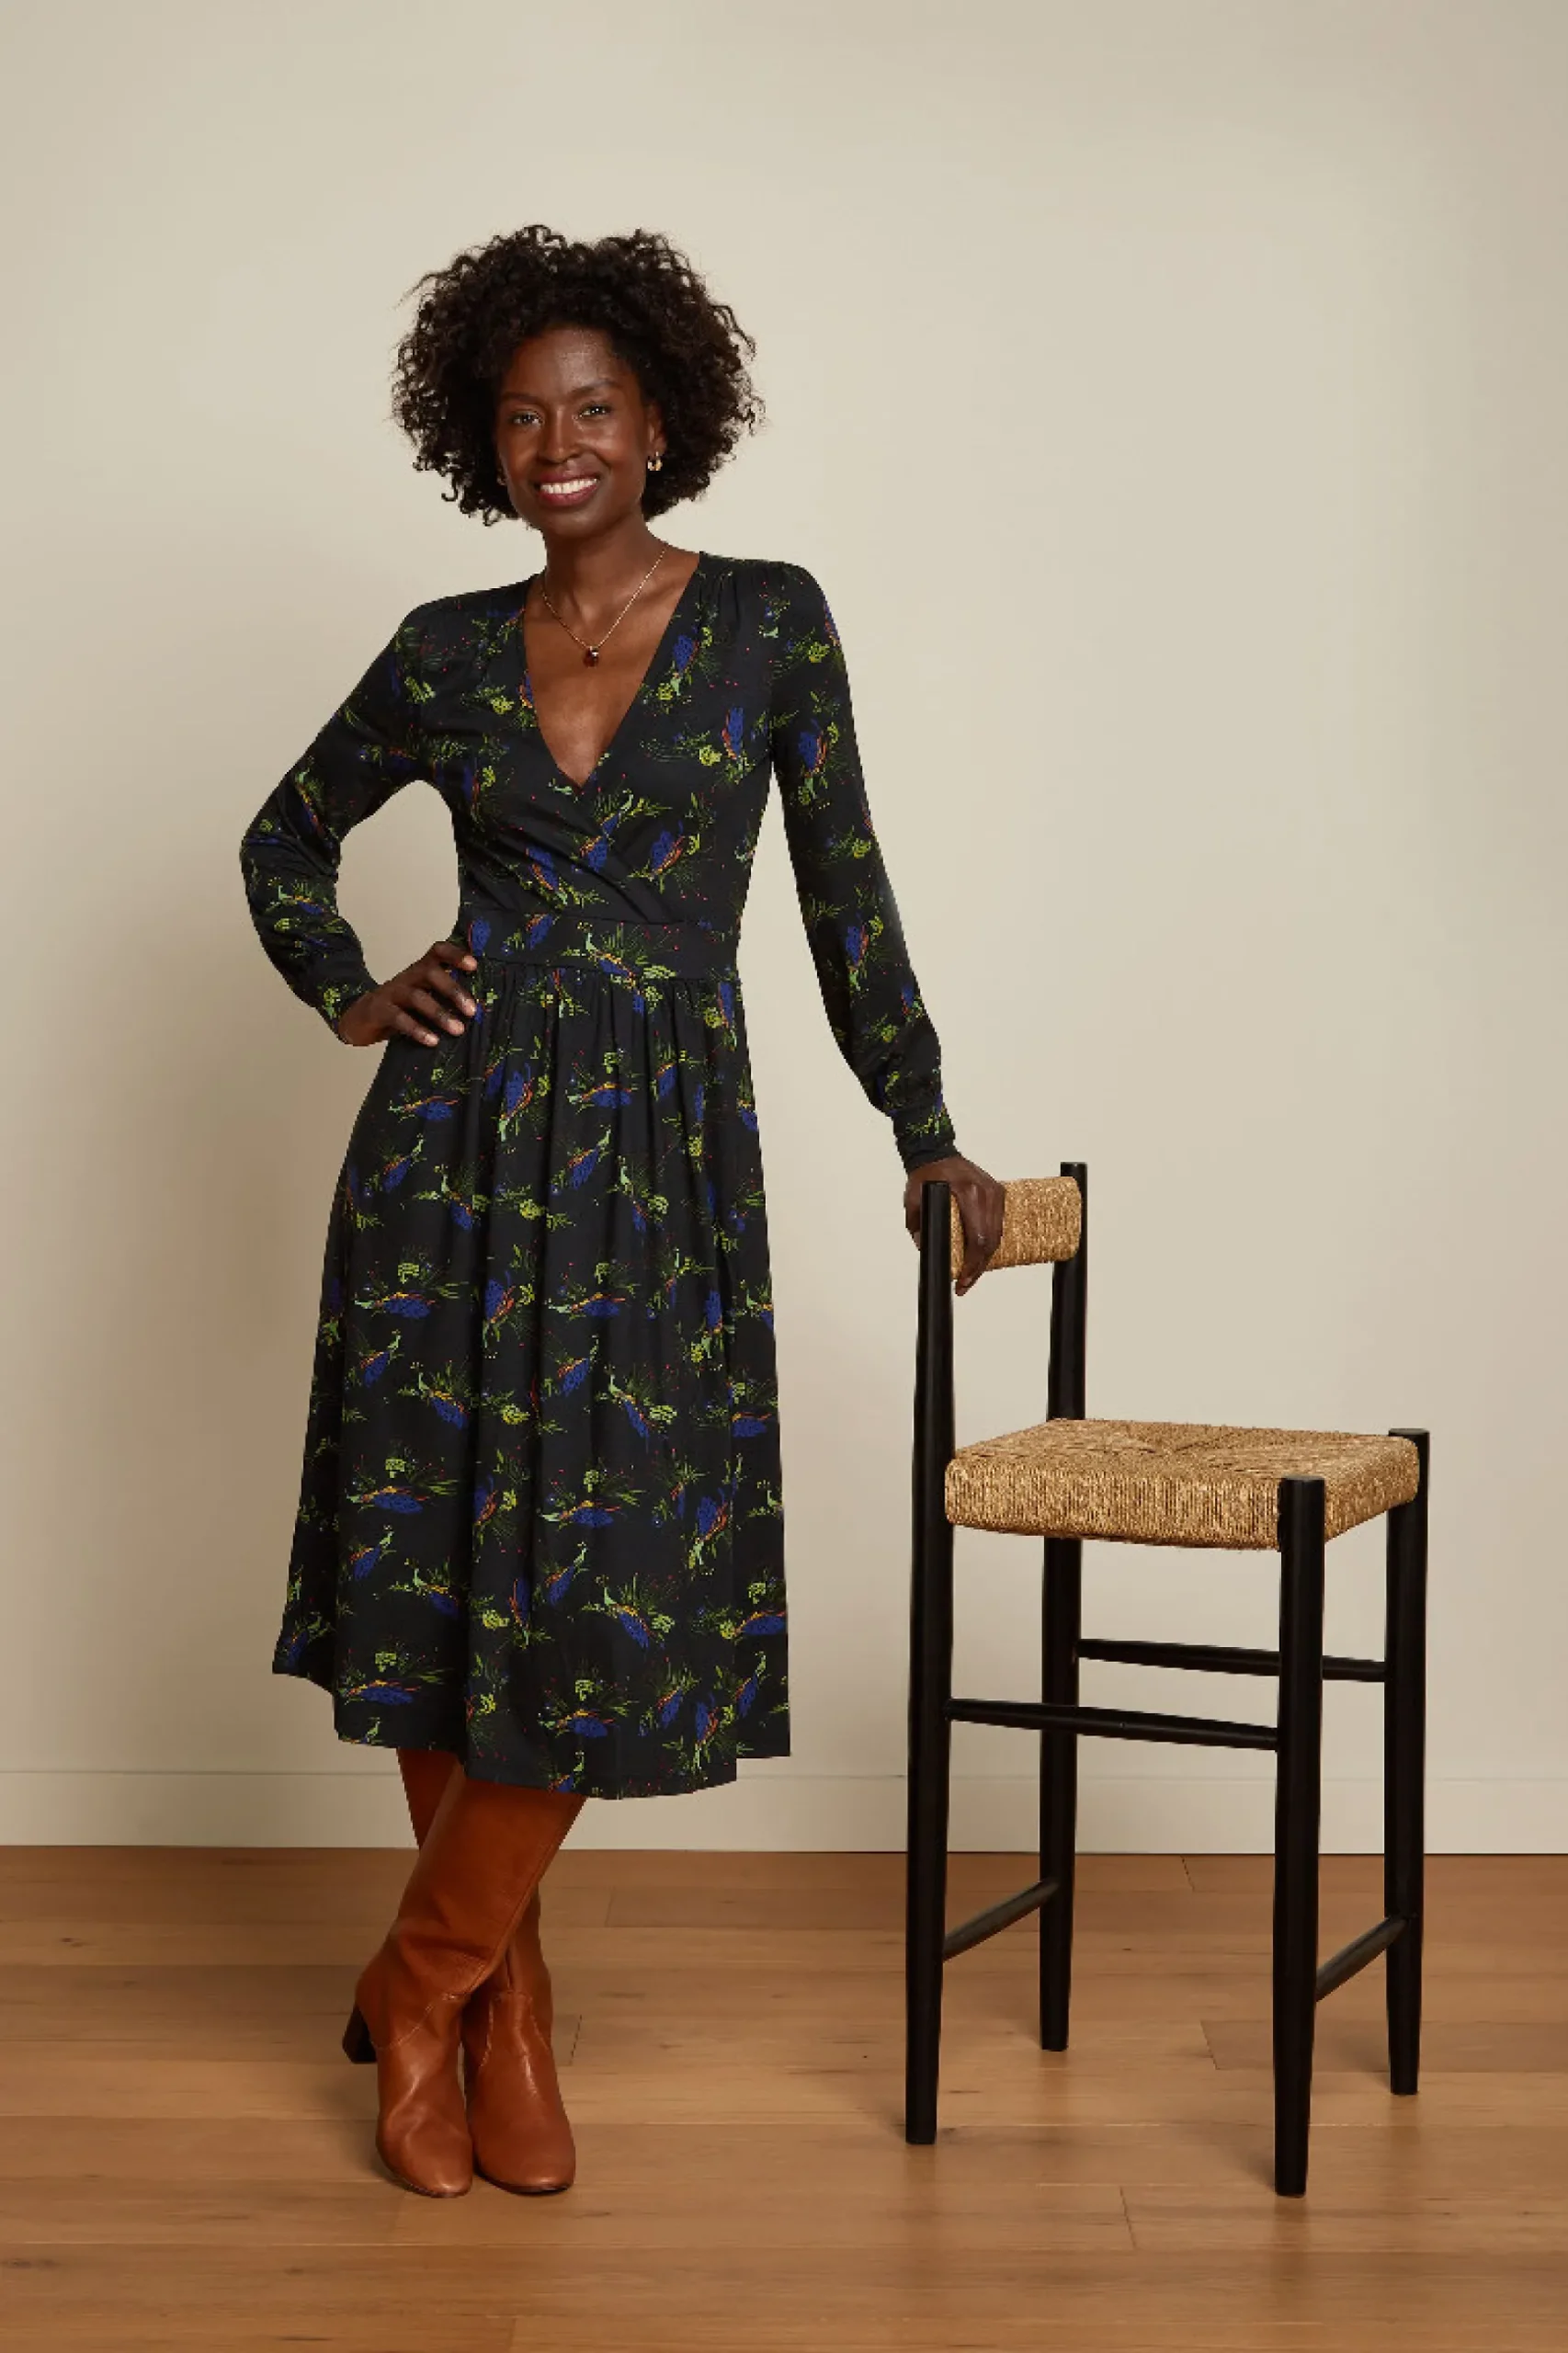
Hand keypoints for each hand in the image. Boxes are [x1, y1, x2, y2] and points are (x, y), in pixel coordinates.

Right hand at [336, 941, 480, 1047]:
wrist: (359, 1018)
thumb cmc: (400, 1009)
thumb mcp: (423, 999)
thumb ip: (444, 999)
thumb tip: (480, 1012)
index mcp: (420, 971)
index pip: (437, 952)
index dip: (455, 954)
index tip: (474, 966)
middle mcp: (407, 977)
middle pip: (431, 973)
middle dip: (453, 991)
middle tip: (473, 1011)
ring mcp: (392, 993)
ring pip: (417, 997)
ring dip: (440, 1014)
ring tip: (458, 1030)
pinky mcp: (379, 1011)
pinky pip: (399, 1018)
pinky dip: (417, 1029)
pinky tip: (432, 1041)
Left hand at [903, 1155, 1005, 1294]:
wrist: (937, 1153)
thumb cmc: (926, 1174)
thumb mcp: (914, 1201)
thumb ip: (917, 1226)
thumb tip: (925, 1248)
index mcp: (968, 1193)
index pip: (977, 1237)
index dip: (972, 1264)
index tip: (962, 1279)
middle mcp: (986, 1192)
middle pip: (990, 1241)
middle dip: (978, 1267)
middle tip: (965, 1284)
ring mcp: (995, 1192)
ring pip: (997, 1235)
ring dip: (985, 1258)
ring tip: (971, 1274)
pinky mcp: (997, 1193)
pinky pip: (998, 1224)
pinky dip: (989, 1242)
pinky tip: (979, 1255)